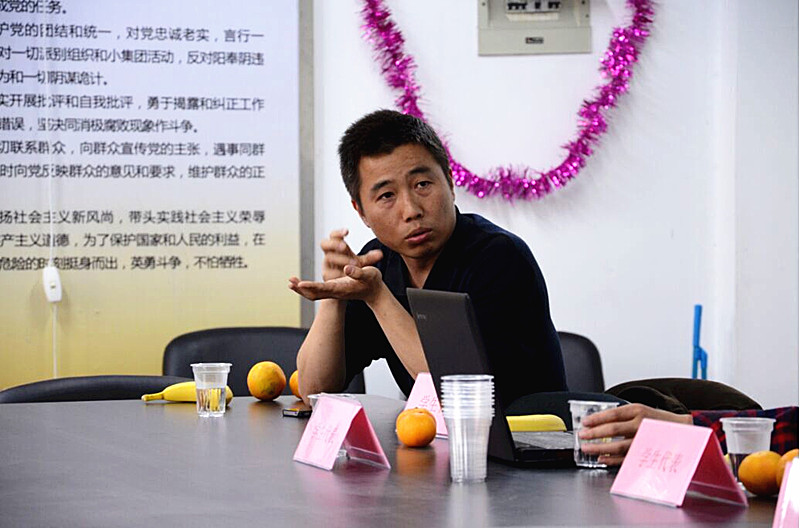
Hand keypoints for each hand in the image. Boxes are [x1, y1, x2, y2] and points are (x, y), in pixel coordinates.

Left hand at [289, 263, 384, 302]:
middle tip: (291, 282)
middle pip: (315, 294)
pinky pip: (316, 291)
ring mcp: (333, 291)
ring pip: (313, 294)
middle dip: (302, 289)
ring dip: (301, 290)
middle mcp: (336, 291)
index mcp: (342, 288)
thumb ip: (358, 272)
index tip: (301, 284)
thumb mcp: (369, 274)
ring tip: (291, 282)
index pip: (324, 288)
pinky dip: (306, 288)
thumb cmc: (373, 281)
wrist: (375, 292)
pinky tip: (300, 283)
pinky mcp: (333, 289)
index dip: (312, 286)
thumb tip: (346, 269)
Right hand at [319, 228, 382, 281]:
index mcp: (335, 246)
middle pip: (324, 244)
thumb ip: (370, 258)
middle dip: (334, 244)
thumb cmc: (351, 268)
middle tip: (344, 246)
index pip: (333, 235)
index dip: (338, 233)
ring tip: (353, 263)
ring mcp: (326, 265)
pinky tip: (346, 274)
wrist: (344, 285)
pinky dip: (338, 272)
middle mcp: (328, 254)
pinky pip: (329, 272)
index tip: (347, 231)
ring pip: (328, 258)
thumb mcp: (361, 262)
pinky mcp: (326, 276)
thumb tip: (381, 254)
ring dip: (340, 259)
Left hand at [577, 403, 692, 465]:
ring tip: (587, 448)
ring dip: (600, 448)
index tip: (585, 422)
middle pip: (613, 430)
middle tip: (582, 435)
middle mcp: (641, 425)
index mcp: (638, 411)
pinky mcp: (646, 453)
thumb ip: (622, 415)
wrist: (684, 430)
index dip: (596, 419)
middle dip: (594, 433)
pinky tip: (602, 458)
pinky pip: (626, 457)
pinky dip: (612, 459)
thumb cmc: (657, 420)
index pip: (613, 414)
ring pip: (618, 446)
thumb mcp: (641, 410)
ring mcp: (644, 440)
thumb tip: (597, 422)